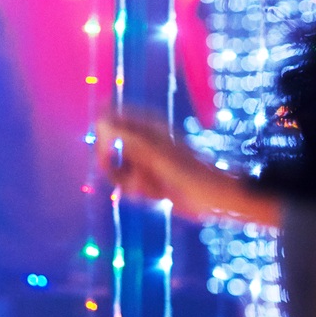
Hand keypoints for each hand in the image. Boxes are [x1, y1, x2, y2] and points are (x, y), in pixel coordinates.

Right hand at [97, 111, 281, 226]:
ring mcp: (147, 162)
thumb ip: (127, 135)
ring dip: (131, 183)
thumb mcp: (155, 152)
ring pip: (120, 170)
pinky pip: (130, 186)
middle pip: (110, 149)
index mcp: (146, 127)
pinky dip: (140, 193)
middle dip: (115, 166)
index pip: (111, 119)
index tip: (104, 148)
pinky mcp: (150, 181)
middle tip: (129, 178)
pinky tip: (159, 196)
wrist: (214, 197)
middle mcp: (144, 143)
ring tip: (153, 188)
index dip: (103, 133)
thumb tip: (101, 119)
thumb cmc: (189, 171)